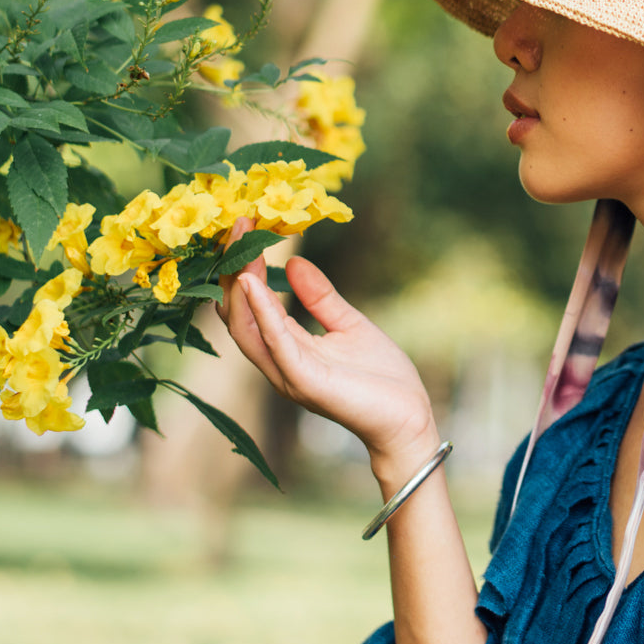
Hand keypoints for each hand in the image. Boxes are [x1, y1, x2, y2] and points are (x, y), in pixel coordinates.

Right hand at [216, 217, 436, 468]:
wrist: (408, 416)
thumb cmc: (381, 377)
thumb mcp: (348, 324)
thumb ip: (320, 297)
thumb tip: (298, 261)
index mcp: (288, 348)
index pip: (252, 305)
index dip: (245, 267)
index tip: (246, 227)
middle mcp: (279, 362)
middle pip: (239, 315)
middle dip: (234, 270)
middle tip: (236, 226)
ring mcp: (289, 374)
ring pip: (247, 329)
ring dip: (240, 286)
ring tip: (240, 247)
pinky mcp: (305, 382)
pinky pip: (276, 343)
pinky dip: (263, 312)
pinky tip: (254, 283)